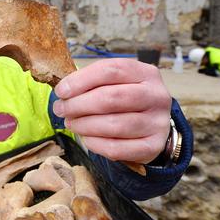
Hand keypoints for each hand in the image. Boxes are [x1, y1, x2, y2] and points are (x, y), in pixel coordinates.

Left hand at [53, 59, 171, 163]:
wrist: (152, 128)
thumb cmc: (126, 102)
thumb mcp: (116, 83)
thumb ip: (93, 83)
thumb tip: (63, 91)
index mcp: (145, 73)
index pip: (110, 70)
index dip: (81, 80)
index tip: (61, 91)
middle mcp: (156, 96)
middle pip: (111, 98)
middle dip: (78, 104)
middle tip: (61, 109)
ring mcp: (157, 122)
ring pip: (113, 125)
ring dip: (84, 125)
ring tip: (71, 123)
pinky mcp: (152, 146)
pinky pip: (116, 148)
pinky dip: (95, 144)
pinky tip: (86, 138)